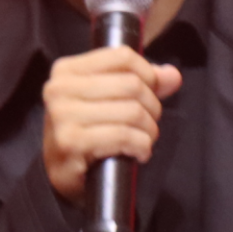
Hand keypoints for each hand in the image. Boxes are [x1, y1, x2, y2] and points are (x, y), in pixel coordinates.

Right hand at [42, 47, 183, 201]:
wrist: (61, 174)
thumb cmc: (86, 133)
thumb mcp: (108, 100)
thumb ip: (142, 83)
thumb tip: (172, 75)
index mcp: (67, 70)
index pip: (122, 56)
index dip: (148, 75)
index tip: (151, 93)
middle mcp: (60, 88)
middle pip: (131, 84)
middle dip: (151, 107)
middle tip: (148, 124)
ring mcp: (63, 115)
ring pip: (132, 111)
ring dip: (148, 130)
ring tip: (144, 140)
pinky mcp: (71, 142)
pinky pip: (124, 136)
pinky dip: (141, 146)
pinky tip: (138, 153)